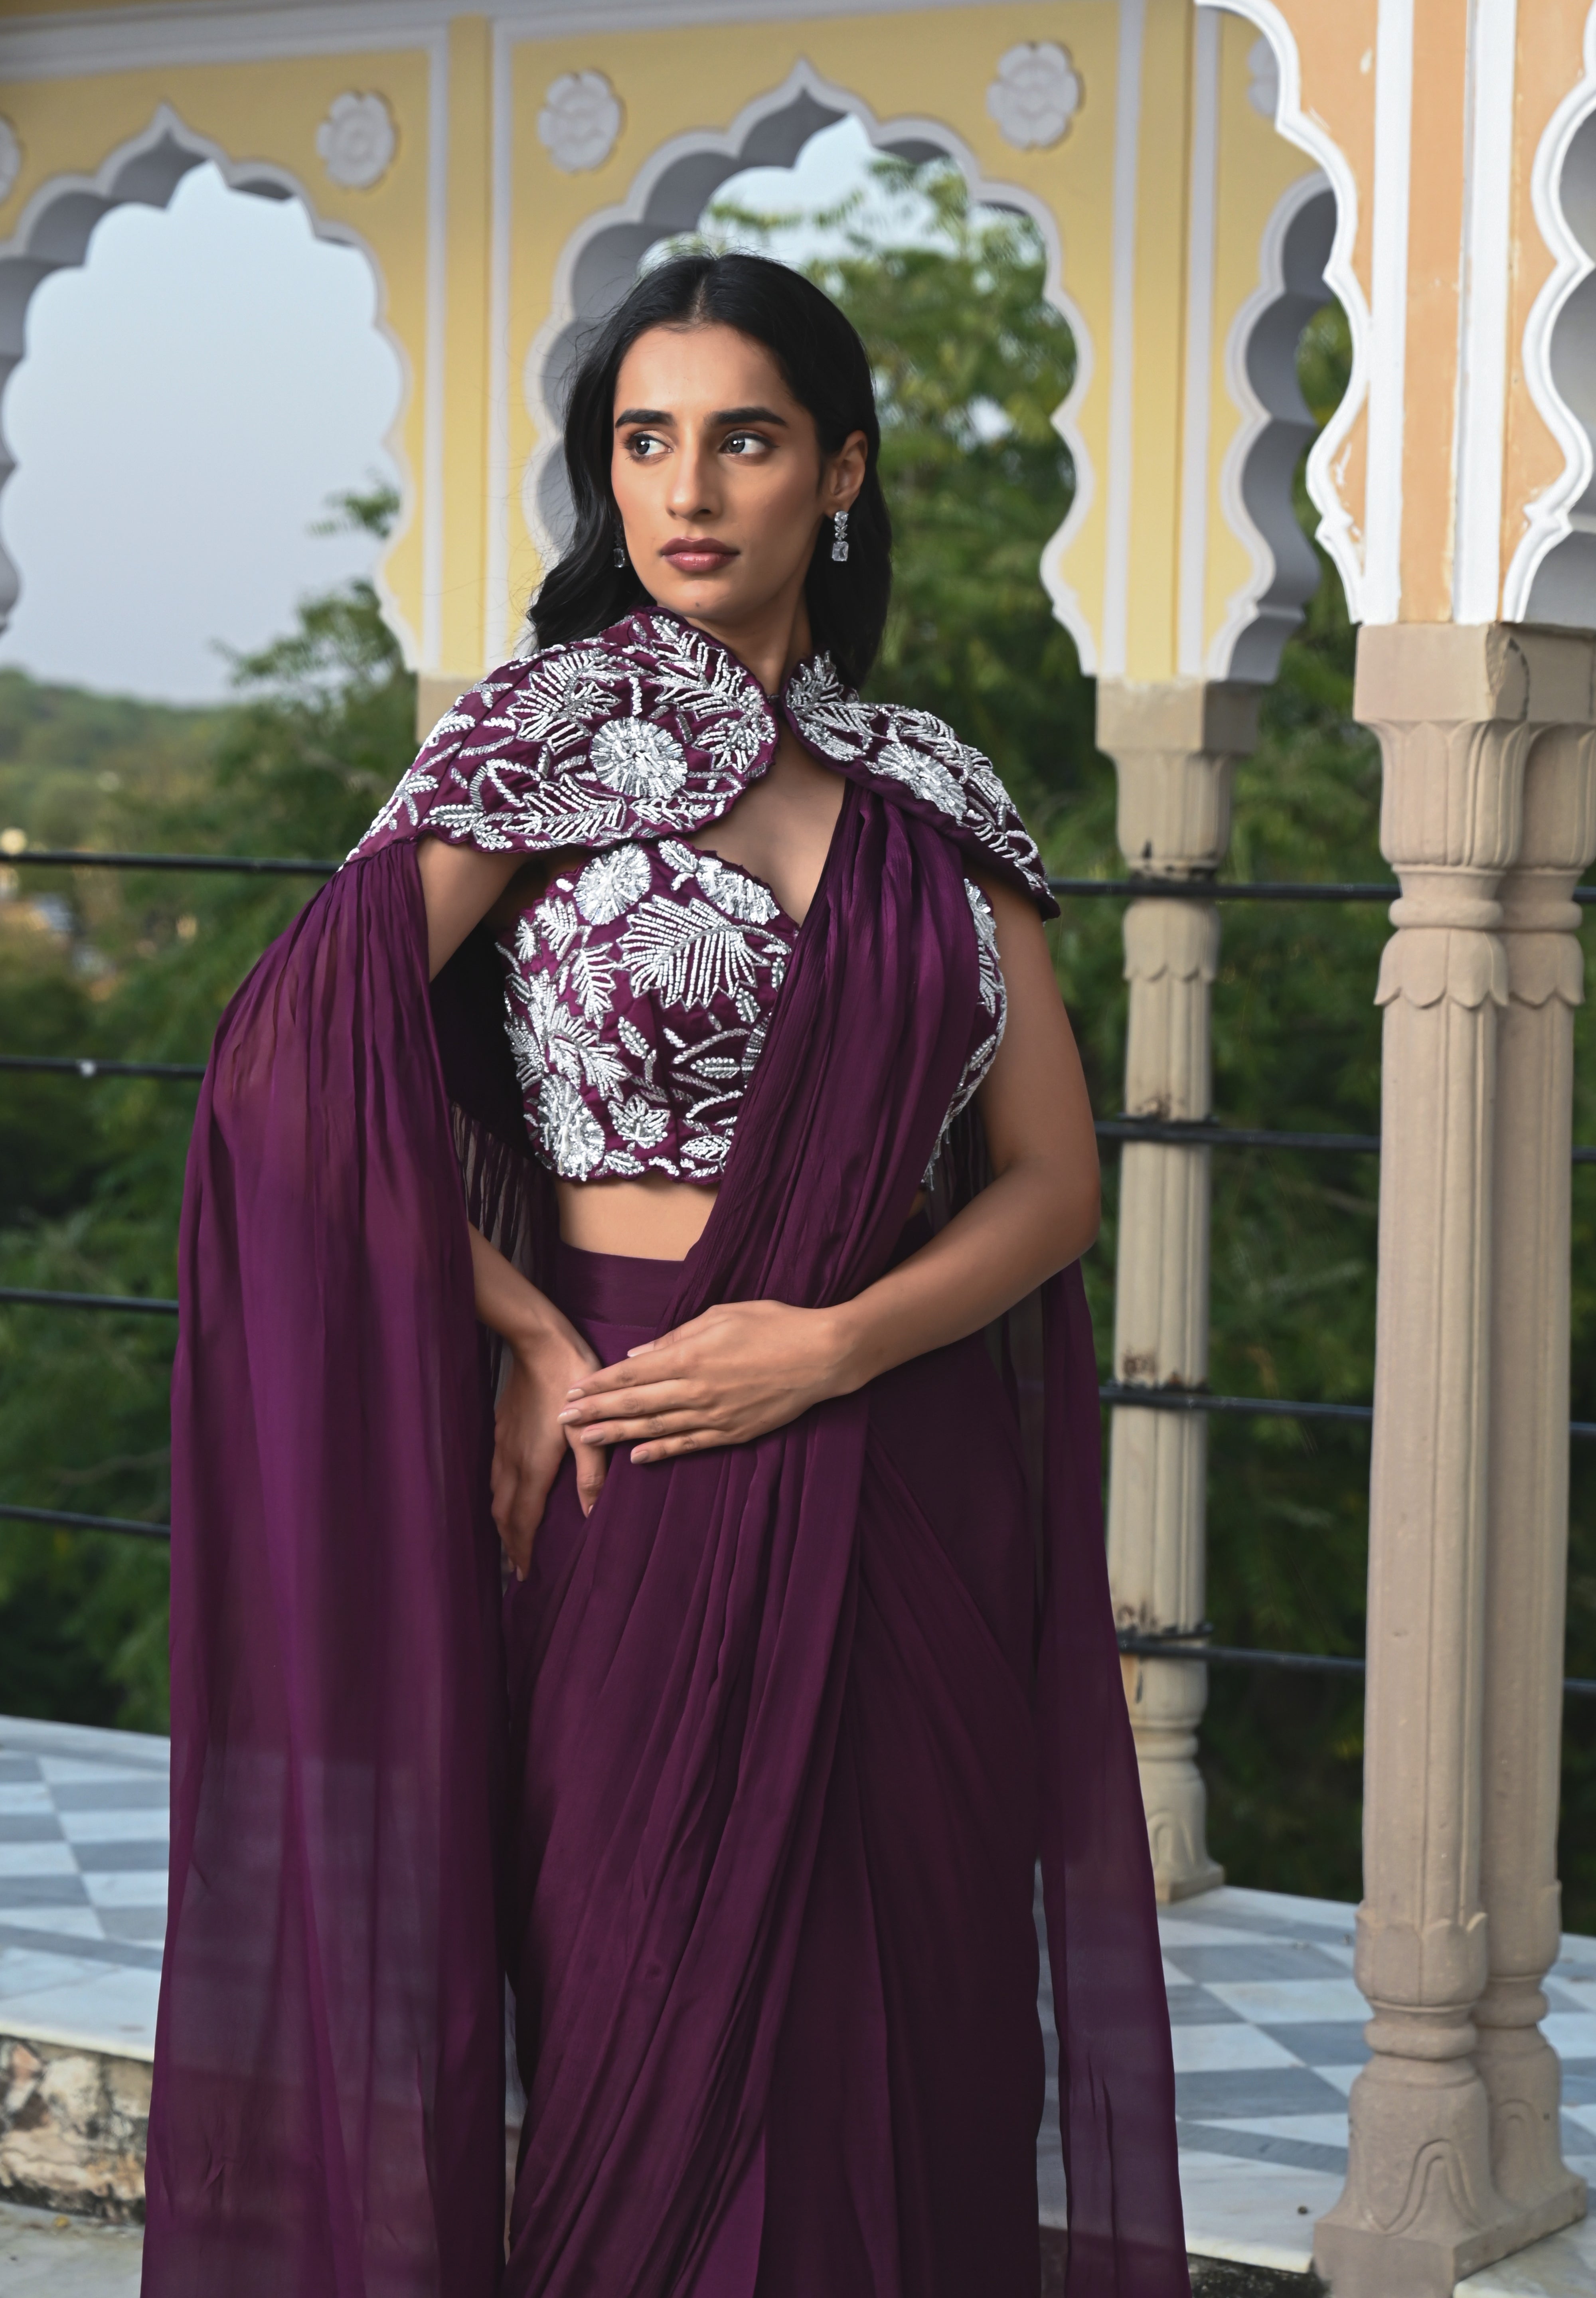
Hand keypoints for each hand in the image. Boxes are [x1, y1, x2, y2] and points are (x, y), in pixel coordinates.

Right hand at [492, 1323, 604, 1578]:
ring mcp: (503, 1443)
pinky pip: (494, 1473)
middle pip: (503, 1512)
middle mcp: (512, 1459)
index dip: (523, 1549)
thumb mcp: (590, 1430)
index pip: (523, 1519)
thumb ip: (591, 1474)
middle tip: (515, 1567)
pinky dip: (499, 1495)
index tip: (524, 1574)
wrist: (538, 1343)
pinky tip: (506, 1494)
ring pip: (495, 1493)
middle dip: (509, 1542)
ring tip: (510, 1538)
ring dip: (501, 1520)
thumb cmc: (572, 1382)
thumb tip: (590, 1514)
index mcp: (533, 1465)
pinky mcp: (501, 1428)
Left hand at [557, 1299, 853, 1463]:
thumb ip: (676, 1336)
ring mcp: (715, 1414)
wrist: (822, 1355)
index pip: (631, 1374)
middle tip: (565, 1420)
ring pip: (655, 1428)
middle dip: (596, 1412)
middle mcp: (696, 1389)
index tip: (572, 1391)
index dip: (599, 1384)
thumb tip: (638, 1356)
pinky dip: (660, 1452)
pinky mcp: (733, 1432)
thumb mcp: (722, 1315)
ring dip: (618, 1434)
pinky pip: (688, 1445)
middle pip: (635, 1404)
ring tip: (587, 1440)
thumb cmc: (774, 1324)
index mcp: (691, 1355)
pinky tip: (637, 1457)